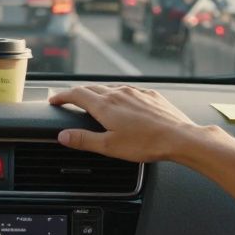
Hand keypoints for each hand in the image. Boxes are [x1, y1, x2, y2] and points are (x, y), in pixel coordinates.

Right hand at [48, 85, 200, 161]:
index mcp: (105, 105)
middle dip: (78, 94)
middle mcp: (119, 93)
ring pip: (111, 88)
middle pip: (92, 88)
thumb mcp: (109, 146)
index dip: (62, 97)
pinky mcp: (150, 95)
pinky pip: (129, 92)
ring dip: (99, 93)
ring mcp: (136, 92)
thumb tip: (63, 136)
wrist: (180, 137)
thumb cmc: (146, 143)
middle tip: (71, 101)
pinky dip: (119, 96)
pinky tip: (124, 105)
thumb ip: (83, 140)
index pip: (76, 94)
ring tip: (95, 102)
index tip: (55, 100)